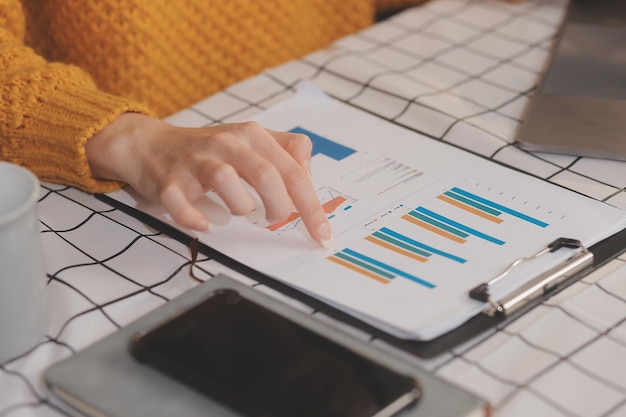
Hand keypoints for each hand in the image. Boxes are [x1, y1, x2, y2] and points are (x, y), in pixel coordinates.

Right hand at [85, 113, 332, 248]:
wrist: (153, 145)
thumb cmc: (211, 150)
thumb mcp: (254, 141)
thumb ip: (288, 152)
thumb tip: (309, 177)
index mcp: (253, 135)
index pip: (293, 172)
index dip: (311, 207)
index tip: (322, 234)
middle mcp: (226, 143)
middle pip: (266, 175)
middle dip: (279, 207)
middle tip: (274, 219)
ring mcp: (196, 161)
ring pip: (227, 181)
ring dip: (240, 207)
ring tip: (239, 212)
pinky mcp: (169, 180)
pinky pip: (181, 201)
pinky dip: (195, 218)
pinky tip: (205, 225)